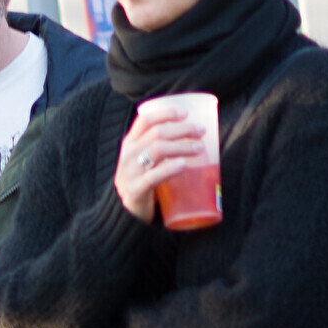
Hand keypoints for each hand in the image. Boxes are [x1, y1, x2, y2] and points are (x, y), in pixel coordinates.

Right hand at [114, 99, 214, 224]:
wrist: (125, 214)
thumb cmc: (143, 182)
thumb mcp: (145, 161)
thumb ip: (160, 148)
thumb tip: (195, 136)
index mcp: (130, 144)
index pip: (145, 120)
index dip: (166, 113)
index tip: (186, 114)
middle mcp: (128, 155)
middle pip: (157, 133)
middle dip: (182, 130)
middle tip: (201, 132)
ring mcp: (129, 173)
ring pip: (157, 150)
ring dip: (182, 146)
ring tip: (200, 148)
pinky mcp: (135, 191)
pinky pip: (152, 177)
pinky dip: (169, 169)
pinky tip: (182, 165)